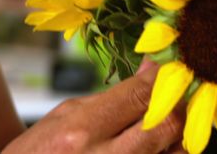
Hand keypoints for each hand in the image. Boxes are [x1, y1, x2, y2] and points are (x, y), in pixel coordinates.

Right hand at [2, 63, 184, 152]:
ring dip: (176, 136)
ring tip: (159, 127)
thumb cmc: (40, 152)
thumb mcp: (66, 116)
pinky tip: (152, 146)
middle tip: (173, 99)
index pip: (140, 96)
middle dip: (176, 107)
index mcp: (82, 129)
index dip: (163, 78)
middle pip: (167, 125)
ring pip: (177, 152)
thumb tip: (152, 70)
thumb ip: (114, 97)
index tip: (170, 70)